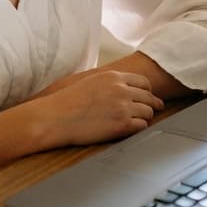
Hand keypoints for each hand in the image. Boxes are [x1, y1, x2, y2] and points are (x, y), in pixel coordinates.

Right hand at [35, 68, 165, 147]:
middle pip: (149, 97)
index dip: (147, 91)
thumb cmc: (68, 102)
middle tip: (151, 111)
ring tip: (136, 122)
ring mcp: (123, 107)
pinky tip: (129, 129)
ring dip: (144, 118)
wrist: (56, 117)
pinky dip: (138, 128)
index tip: (147, 98)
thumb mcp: (91, 82)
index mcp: (113, 77)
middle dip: (150, 105)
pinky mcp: (122, 125)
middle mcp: (121, 89)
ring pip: (148, 112)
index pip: (144, 82)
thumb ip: (111, 82)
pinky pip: (142, 126)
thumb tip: (125, 88)